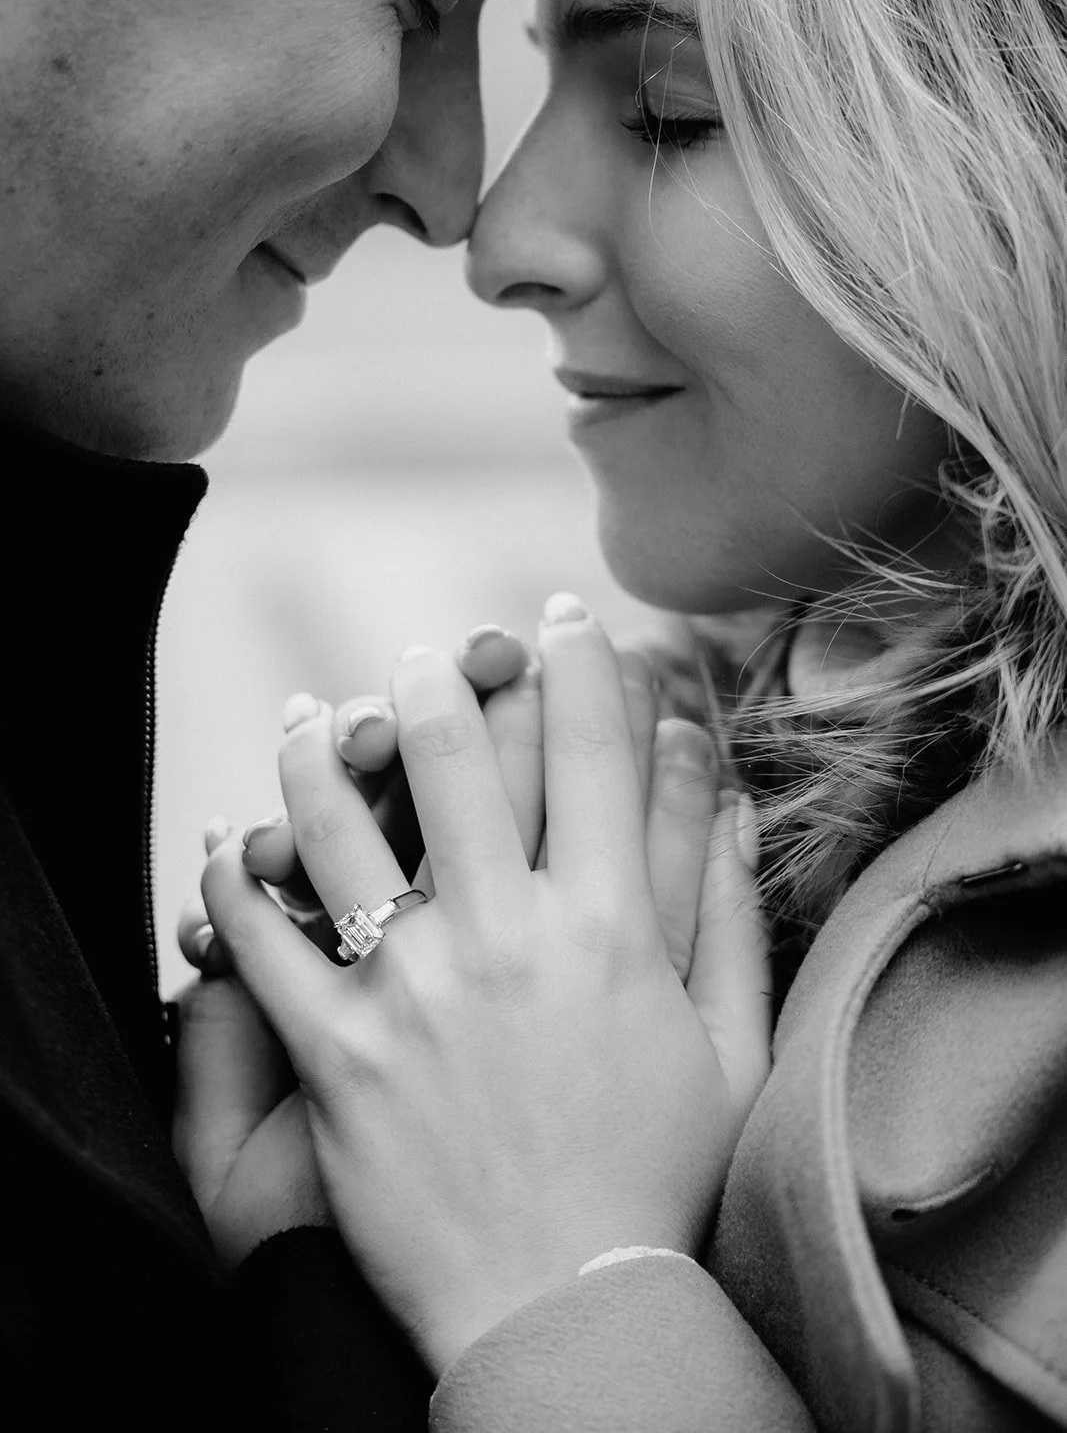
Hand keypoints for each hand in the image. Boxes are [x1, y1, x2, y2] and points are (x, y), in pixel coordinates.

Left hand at [202, 594, 769, 1370]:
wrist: (565, 1309)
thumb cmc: (657, 1179)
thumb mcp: (729, 1047)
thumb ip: (729, 915)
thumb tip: (732, 797)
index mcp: (605, 928)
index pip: (592, 753)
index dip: (581, 665)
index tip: (564, 618)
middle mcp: (502, 936)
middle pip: (456, 755)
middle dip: (440, 679)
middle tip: (429, 653)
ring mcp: (409, 991)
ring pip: (338, 823)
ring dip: (320, 750)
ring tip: (315, 713)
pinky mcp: (336, 1053)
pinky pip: (260, 943)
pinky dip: (235, 882)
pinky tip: (232, 842)